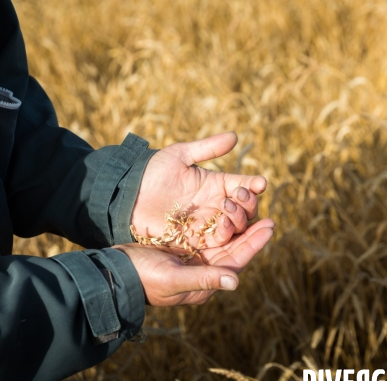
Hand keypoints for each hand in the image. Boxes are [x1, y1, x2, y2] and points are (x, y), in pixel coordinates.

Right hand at [114, 218, 273, 306]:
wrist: (114, 272)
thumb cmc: (142, 277)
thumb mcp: (173, 278)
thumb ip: (204, 279)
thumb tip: (236, 282)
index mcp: (204, 284)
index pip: (236, 262)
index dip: (254, 244)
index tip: (270, 226)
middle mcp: (202, 274)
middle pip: (233, 251)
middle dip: (251, 235)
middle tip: (268, 218)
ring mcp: (192, 263)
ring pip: (222, 243)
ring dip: (237, 228)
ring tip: (251, 211)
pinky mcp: (182, 252)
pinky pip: (207, 237)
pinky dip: (218, 225)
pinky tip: (226, 213)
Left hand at [131, 132, 266, 248]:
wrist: (127, 193)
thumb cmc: (152, 170)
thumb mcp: (180, 155)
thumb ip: (208, 148)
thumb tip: (235, 136)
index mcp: (216, 184)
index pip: (243, 185)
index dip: (254, 185)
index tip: (260, 183)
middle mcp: (215, 204)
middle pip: (245, 209)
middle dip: (248, 203)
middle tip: (239, 195)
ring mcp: (206, 222)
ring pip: (236, 225)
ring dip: (239, 217)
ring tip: (229, 206)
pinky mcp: (196, 238)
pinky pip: (218, 239)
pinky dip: (226, 232)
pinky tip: (224, 223)